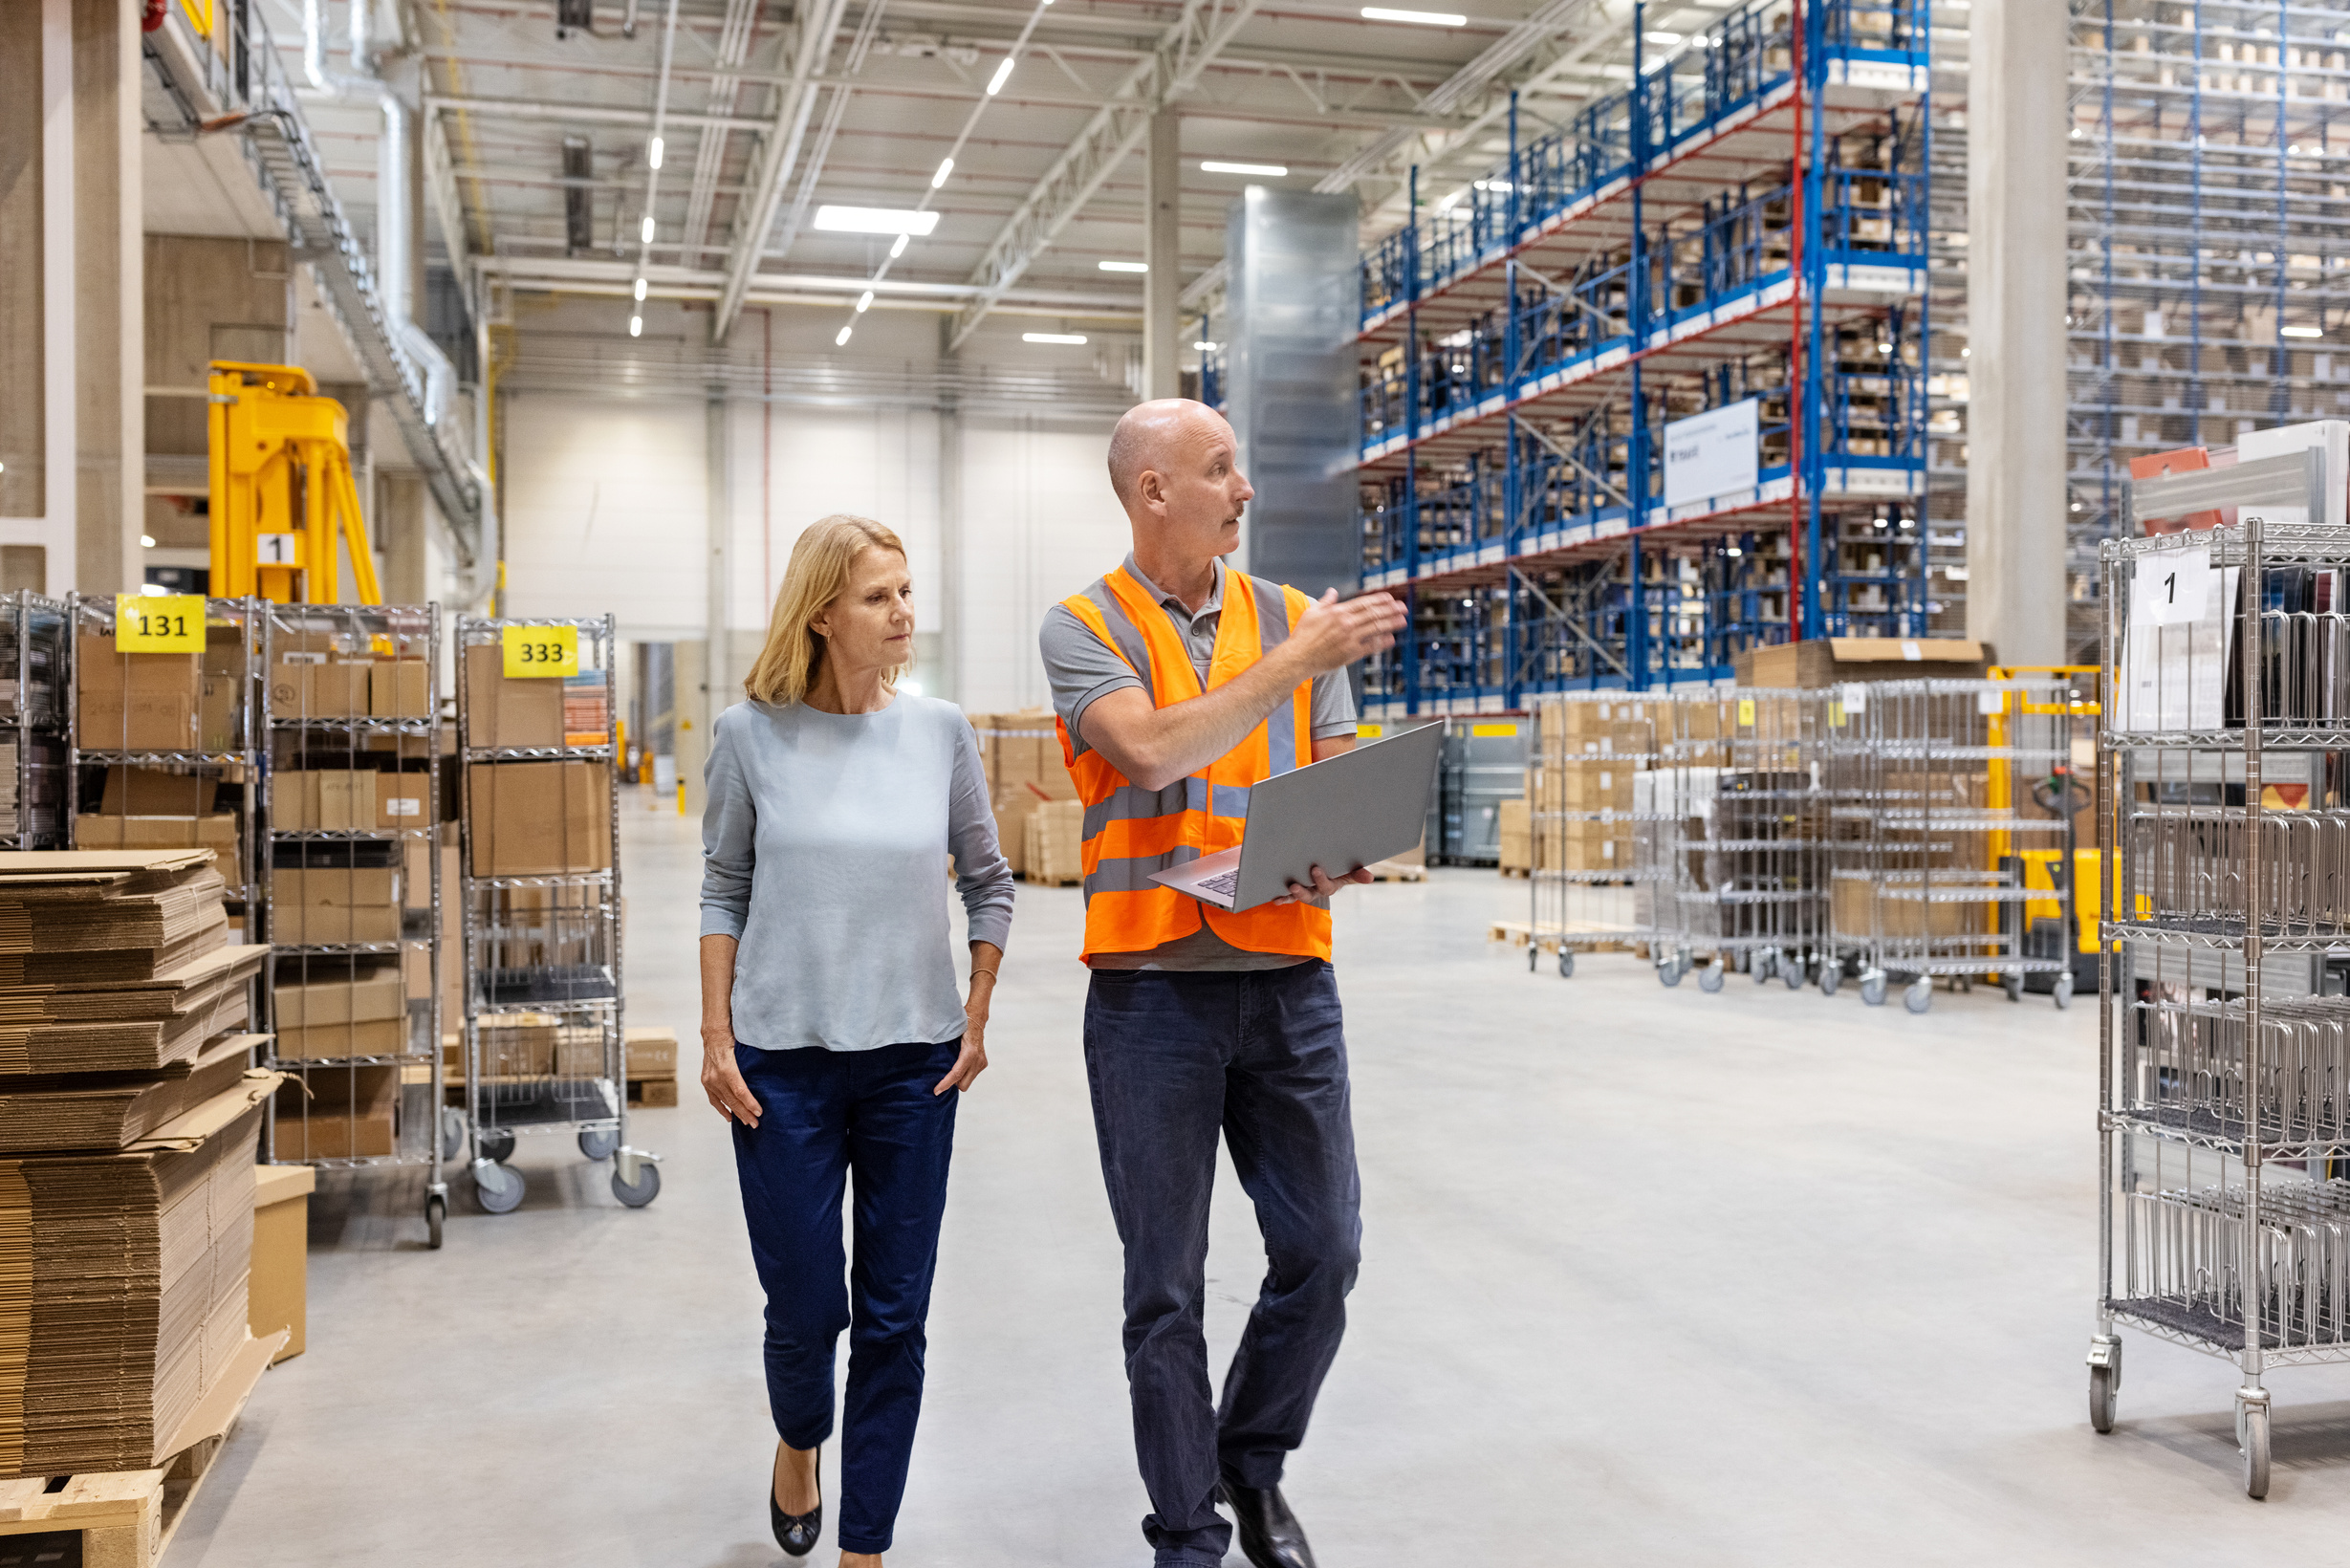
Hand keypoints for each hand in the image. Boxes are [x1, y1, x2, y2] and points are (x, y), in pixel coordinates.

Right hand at [700, 1027, 761, 1125]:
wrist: (713, 1034)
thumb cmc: (732, 1038)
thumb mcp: (745, 1048)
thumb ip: (753, 1063)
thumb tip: (768, 1076)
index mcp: (726, 1068)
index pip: (740, 1090)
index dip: (750, 1103)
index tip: (759, 1112)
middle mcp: (715, 1076)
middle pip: (732, 1099)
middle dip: (745, 1113)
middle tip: (756, 1123)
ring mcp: (709, 1080)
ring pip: (724, 1101)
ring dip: (736, 1113)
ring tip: (747, 1122)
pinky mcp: (706, 1081)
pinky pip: (714, 1099)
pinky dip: (722, 1109)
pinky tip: (730, 1117)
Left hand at [936, 994, 990, 1094]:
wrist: (976, 1019)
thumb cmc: (960, 1026)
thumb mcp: (949, 1036)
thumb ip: (943, 1051)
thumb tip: (928, 1063)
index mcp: (969, 1053)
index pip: (956, 1074)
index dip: (945, 1084)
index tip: (936, 1091)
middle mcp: (978, 1060)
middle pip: (963, 1084)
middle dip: (953, 1084)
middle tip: (943, 1077)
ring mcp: (982, 1062)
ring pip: (967, 1082)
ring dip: (959, 1079)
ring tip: (951, 1069)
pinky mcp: (983, 1063)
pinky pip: (971, 1076)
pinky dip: (964, 1074)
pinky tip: (959, 1066)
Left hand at [1275, 862, 1374, 903]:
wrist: (1322, 864)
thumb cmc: (1338, 866)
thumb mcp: (1347, 870)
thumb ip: (1357, 873)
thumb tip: (1370, 878)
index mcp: (1331, 884)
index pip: (1327, 885)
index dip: (1321, 879)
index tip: (1315, 869)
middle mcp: (1317, 890)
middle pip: (1311, 893)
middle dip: (1303, 890)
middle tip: (1295, 882)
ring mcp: (1305, 891)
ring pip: (1299, 895)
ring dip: (1292, 894)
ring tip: (1289, 888)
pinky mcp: (1293, 891)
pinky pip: (1287, 896)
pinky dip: (1281, 898)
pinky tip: (1275, 898)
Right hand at [1286, 589, 1406, 677]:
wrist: (1298, 657)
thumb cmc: (1303, 636)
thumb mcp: (1312, 612)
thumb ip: (1326, 601)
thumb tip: (1332, 592)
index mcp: (1338, 612)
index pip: (1364, 603)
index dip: (1379, 600)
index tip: (1390, 598)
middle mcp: (1346, 623)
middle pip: (1374, 614)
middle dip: (1391, 610)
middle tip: (1403, 608)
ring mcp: (1350, 638)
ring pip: (1376, 628)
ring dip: (1391, 624)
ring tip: (1402, 621)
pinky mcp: (1351, 653)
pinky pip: (1371, 646)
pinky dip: (1382, 642)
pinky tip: (1391, 639)